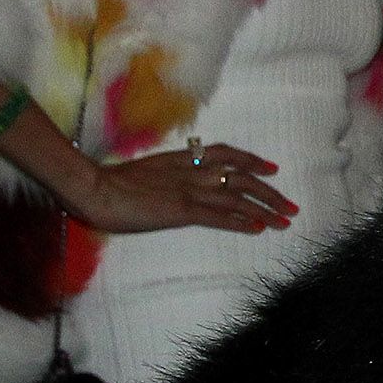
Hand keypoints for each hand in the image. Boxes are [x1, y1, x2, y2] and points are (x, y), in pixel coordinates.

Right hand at [64, 143, 295, 235]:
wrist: (92, 187)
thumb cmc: (109, 182)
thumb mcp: (145, 171)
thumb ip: (166, 174)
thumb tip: (175, 183)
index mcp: (181, 159)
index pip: (226, 153)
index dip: (251, 160)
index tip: (271, 169)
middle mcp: (191, 171)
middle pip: (241, 177)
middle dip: (270, 192)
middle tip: (290, 206)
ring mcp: (188, 190)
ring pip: (237, 197)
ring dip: (264, 210)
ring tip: (284, 221)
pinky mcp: (181, 210)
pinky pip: (219, 216)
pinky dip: (240, 222)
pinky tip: (257, 228)